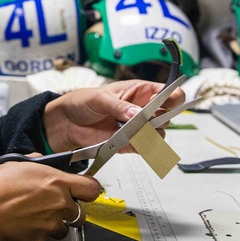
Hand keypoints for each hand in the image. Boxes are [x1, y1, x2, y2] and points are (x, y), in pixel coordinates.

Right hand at [0, 162, 101, 240]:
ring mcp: (50, 225)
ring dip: (54, 223)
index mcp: (56, 182)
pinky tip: (24, 225)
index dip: (87, 189)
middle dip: (70, 210)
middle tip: (54, 204)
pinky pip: (46, 238)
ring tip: (35, 215)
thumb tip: (42, 163)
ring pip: (64, 228)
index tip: (82, 190)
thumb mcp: (14, 165)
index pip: (91, 188)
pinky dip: (38, 234)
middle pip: (81, 213)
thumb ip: (36, 164)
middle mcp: (58, 205)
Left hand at [42, 79, 186, 153]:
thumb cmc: (83, 102)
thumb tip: (137, 114)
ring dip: (151, 135)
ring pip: (159, 134)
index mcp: (140, 91)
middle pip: (168, 115)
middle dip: (162, 119)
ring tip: (135, 133)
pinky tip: (133, 144)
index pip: (167, 92)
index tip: (165, 103)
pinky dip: (143, 148)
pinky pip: (145, 148)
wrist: (67, 123)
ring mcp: (137, 127)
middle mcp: (142, 109)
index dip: (172, 97)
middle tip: (147, 121)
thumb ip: (119, 106)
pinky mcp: (130, 143)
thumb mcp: (100, 98)